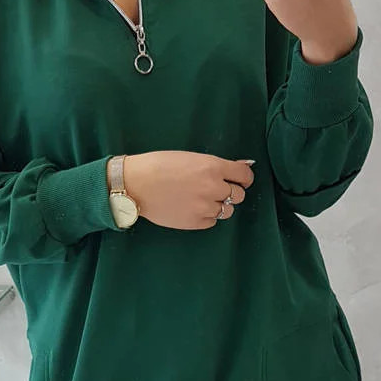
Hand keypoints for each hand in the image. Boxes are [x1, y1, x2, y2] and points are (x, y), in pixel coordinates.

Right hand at [122, 151, 253, 229]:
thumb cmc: (159, 165)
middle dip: (231, 191)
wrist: (136, 185)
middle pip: (238, 195)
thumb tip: (240, 168)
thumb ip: (215, 166)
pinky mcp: (196, 223)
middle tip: (216, 189)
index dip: (245, 178)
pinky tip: (192, 208)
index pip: (244, 175)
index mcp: (213, 167)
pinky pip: (212, 221)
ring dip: (219, 205)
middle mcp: (213, 188)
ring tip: (201, 200)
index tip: (241, 180)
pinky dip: (206, 216)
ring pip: (227, 211)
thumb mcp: (191, 158)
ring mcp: (205, 208)